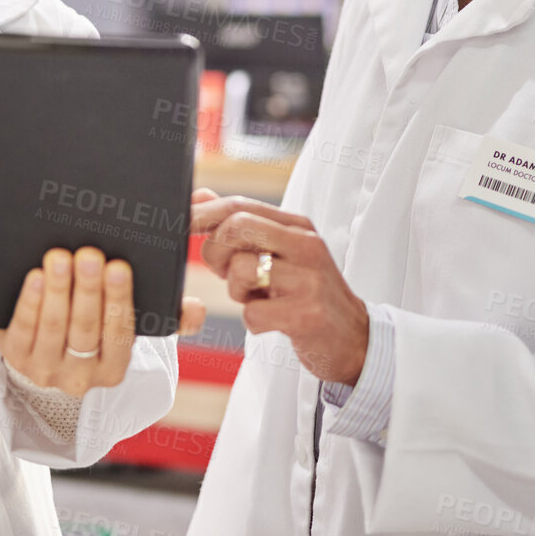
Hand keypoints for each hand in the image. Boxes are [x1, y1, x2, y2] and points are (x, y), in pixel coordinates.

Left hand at [0, 247, 137, 396]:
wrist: (40, 363)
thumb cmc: (80, 337)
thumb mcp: (103, 331)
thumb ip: (107, 306)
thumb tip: (108, 264)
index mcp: (111, 369)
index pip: (119, 332)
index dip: (118, 297)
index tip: (118, 267)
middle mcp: (80, 375)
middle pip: (85, 326)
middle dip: (88, 287)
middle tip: (89, 256)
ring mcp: (47, 370)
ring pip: (54, 325)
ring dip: (58, 287)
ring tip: (60, 259)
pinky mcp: (18, 359)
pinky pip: (24, 326)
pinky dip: (31, 300)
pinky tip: (36, 278)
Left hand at [192, 190, 368, 386]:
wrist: (355, 339)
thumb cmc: (308, 293)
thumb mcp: (282, 252)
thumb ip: (243, 225)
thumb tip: (200, 197)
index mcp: (299, 227)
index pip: (241, 206)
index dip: (203, 214)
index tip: (180, 223)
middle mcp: (306, 246)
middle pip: (236, 228)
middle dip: (215, 252)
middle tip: (224, 272)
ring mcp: (308, 280)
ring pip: (241, 270)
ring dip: (237, 291)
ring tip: (260, 298)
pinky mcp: (305, 315)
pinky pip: (252, 313)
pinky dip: (253, 320)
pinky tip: (273, 320)